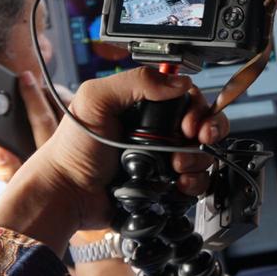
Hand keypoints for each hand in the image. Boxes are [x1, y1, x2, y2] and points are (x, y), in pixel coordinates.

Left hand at [0, 67, 228, 251]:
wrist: (67, 194)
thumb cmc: (73, 148)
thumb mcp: (95, 100)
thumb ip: (135, 81)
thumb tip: (179, 82)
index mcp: (145, 108)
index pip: (187, 98)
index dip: (197, 107)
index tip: (190, 121)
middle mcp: (159, 133)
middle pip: (204, 125)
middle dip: (209, 130)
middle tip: (199, 137)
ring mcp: (164, 161)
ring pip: (203, 155)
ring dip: (198, 160)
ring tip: (176, 166)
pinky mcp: (166, 187)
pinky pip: (196, 183)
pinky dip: (195, 183)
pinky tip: (178, 184)